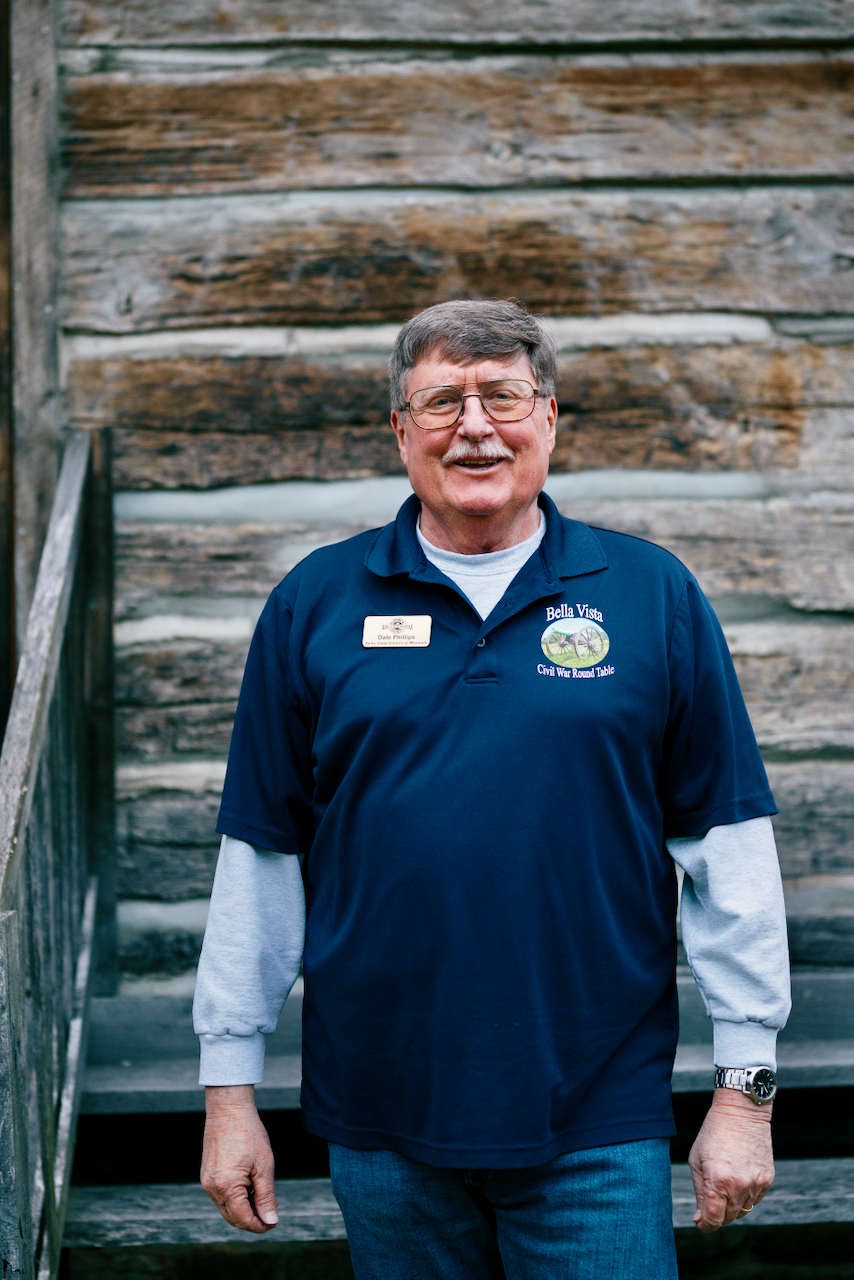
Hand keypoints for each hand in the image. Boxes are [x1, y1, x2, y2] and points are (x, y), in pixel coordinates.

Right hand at [201, 1085, 278, 1232]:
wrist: (228, 1108)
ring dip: (245, 1208)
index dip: (260, 1226)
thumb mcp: (264, 1165)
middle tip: (272, 1211)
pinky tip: (251, 1187)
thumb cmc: (249, 1133)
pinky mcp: (207, 1174)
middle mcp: (212, 1188)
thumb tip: (270, 1220)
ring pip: (227, 1208)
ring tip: (265, 1196)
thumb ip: (267, 1196)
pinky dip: (236, 1197)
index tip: (274, 1222)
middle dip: (253, 1219)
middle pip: (233, 1217)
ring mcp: (207, 1181)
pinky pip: (222, 1195)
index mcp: (227, 1187)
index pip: (243, 1219)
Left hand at [688, 1088, 773, 1232]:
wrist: (741, 1113)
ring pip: (742, 1210)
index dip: (705, 1225)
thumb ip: (699, 1192)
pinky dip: (745, 1195)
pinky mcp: (767, 1180)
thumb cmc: (714, 1133)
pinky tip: (738, 1176)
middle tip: (709, 1199)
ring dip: (731, 1204)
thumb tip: (700, 1218)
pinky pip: (755, 1199)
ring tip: (724, 1181)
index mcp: (718, 1182)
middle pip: (728, 1218)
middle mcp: (739, 1187)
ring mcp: (755, 1184)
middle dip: (717, 1214)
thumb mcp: (696, 1160)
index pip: (713, 1220)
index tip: (700, 1222)